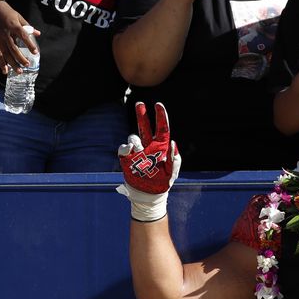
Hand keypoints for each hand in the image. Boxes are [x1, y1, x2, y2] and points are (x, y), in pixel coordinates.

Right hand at [0, 1, 39, 73]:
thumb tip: (38, 33)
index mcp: (13, 25)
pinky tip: (5, 71)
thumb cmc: (6, 12)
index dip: (29, 44)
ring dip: (12, 63)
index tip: (35, 52)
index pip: (23, 36)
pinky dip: (1, 63)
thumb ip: (27, 26)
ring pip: (6, 53)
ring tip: (19, 71)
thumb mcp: (18, 17)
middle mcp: (6, 33)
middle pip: (13, 48)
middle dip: (20, 58)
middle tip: (27, 64)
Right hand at [117, 102, 180, 221]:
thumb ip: (174, 157)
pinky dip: (127, 148)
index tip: (158, 105)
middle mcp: (148, 146)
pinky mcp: (127, 158)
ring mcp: (137, 151)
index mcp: (161, 147)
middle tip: (139, 103)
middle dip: (141, 114)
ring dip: (137, 143)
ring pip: (134, 137)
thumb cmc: (163, 182)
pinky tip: (132, 151)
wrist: (149, 194)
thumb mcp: (172, 171)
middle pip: (144, 126)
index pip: (161, 128)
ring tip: (141, 153)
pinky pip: (124, 148)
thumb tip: (173, 142)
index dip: (160, 116)